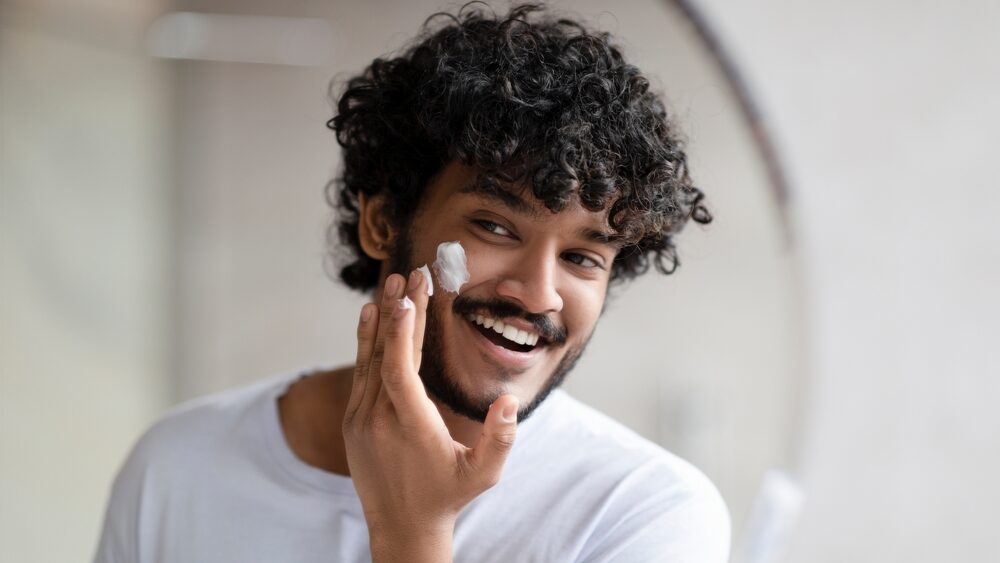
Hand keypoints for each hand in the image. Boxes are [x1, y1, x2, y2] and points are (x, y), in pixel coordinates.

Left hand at [343, 270, 518, 561]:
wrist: (402, 527)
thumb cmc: (448, 497)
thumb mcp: (483, 474)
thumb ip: (500, 439)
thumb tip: (510, 402)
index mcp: (411, 427)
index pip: (399, 371)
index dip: (402, 333)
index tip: (408, 298)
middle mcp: (378, 419)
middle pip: (385, 354)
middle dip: (400, 311)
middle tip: (411, 274)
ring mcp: (361, 420)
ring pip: (369, 359)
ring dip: (381, 320)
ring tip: (391, 283)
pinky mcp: (354, 421)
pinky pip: (360, 373)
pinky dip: (367, 342)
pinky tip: (372, 315)